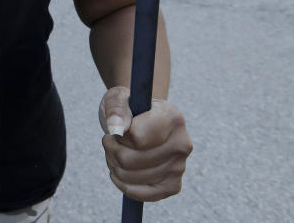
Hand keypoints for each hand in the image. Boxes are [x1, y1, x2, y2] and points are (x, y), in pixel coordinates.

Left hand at [98, 86, 191, 201]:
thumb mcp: (118, 98)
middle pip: (129, 160)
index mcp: (173, 118)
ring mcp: (179, 167)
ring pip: (130, 176)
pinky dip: (123, 184)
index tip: (119, 127)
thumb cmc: (129, 108)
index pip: (137, 138)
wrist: (143, 120)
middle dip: (111, 150)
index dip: (119, 135)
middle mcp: (182, 144)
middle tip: (111, 141)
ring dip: (114, 165)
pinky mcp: (173, 186)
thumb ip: (116, 108)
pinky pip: (140, 194)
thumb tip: (117, 128)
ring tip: (116, 152)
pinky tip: (121, 170)